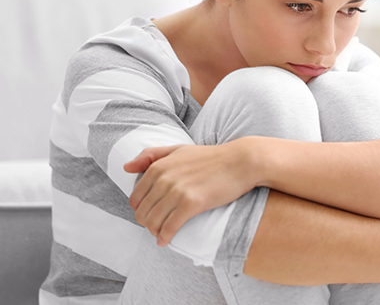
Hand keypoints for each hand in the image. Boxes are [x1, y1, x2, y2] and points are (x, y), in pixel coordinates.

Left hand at [123, 140, 262, 245]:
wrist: (241, 162)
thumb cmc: (212, 157)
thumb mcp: (179, 149)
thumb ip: (151, 155)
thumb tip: (126, 167)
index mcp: (159, 166)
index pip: (136, 197)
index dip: (140, 209)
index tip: (149, 215)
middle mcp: (165, 178)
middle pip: (143, 211)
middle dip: (146, 222)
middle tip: (156, 227)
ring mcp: (178, 191)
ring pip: (154, 221)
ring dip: (154, 231)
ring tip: (160, 235)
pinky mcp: (192, 203)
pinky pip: (170, 226)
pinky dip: (165, 236)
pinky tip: (166, 241)